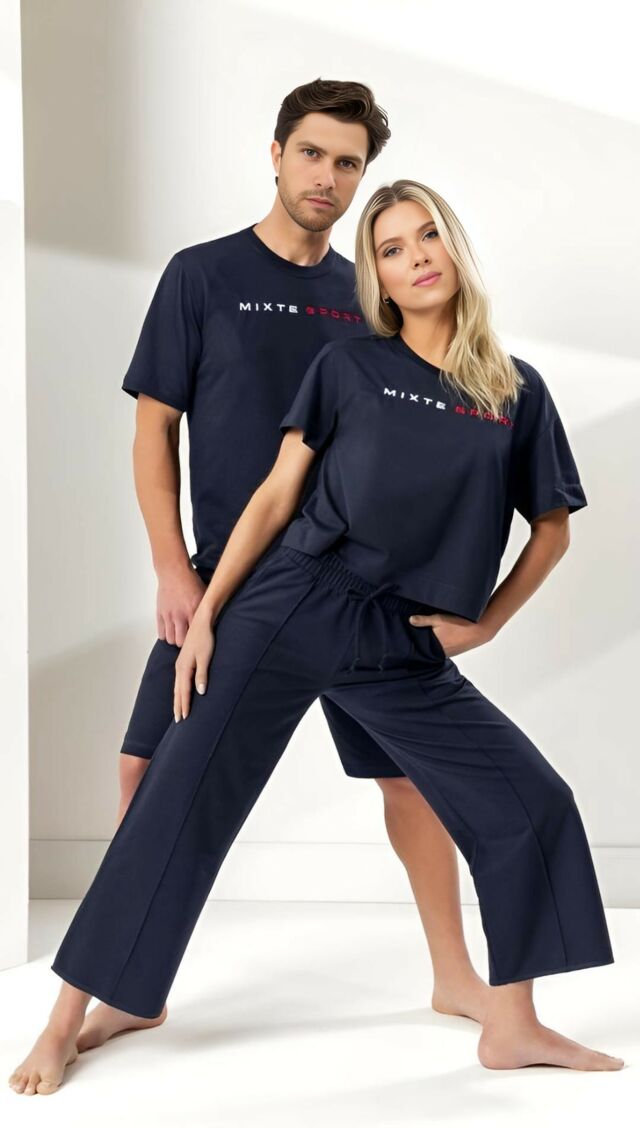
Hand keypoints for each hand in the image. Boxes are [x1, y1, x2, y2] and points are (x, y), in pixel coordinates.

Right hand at [156, 563, 207, 646]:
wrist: (174, 572)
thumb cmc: (191, 582)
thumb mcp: (204, 595)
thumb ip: (207, 610)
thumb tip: (214, 621)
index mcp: (193, 611)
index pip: (195, 635)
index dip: (197, 640)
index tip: (199, 640)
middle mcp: (180, 616)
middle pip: (180, 642)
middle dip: (185, 643)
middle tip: (188, 639)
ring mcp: (168, 615)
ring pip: (170, 639)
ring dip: (175, 639)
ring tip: (179, 635)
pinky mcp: (160, 613)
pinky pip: (161, 633)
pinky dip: (165, 634)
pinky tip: (171, 630)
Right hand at [173, 604, 215, 721]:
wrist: (201, 622)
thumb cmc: (205, 639)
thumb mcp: (206, 657)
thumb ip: (202, 675)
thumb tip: (200, 692)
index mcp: (184, 668)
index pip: (184, 692)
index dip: (184, 705)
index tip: (184, 718)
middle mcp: (179, 668)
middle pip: (178, 691)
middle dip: (178, 706)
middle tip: (178, 721)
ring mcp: (180, 665)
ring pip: (177, 687)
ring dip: (178, 699)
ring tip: (178, 711)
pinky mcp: (184, 662)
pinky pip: (180, 681)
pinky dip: (180, 690)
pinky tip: (182, 693)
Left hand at [408, 611, 494, 657]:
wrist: (479, 630)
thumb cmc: (459, 624)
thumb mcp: (439, 619)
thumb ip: (424, 620)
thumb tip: (410, 620)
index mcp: (435, 647)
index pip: (421, 649)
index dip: (416, 645)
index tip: (410, 641)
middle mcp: (441, 653)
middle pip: (428, 650)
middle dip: (424, 644)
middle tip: (419, 637)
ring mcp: (449, 654)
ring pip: (437, 650)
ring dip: (434, 645)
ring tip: (431, 637)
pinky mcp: (455, 652)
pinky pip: (444, 650)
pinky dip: (441, 645)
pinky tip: (443, 638)